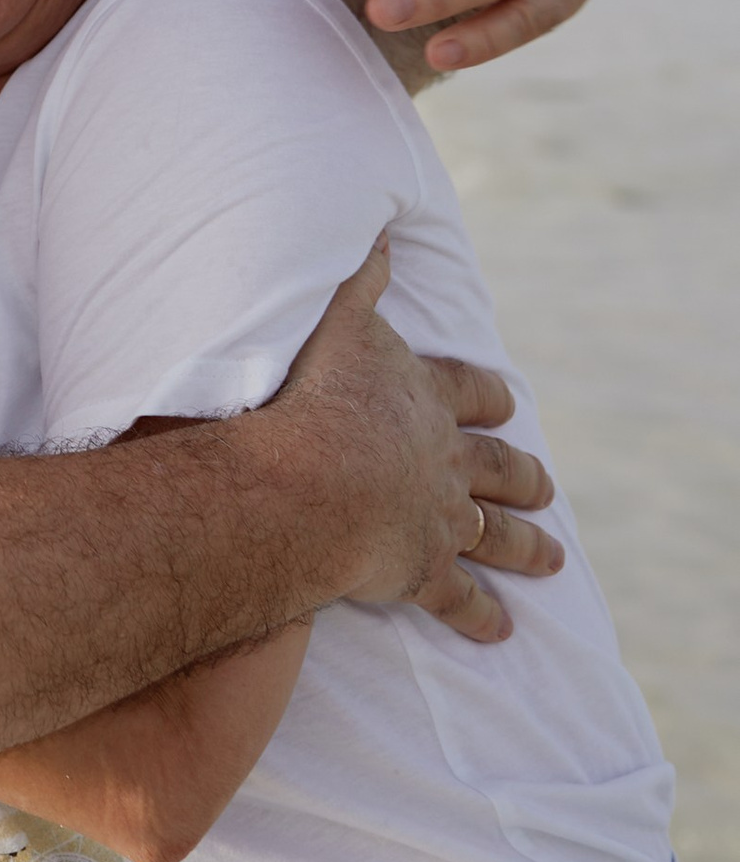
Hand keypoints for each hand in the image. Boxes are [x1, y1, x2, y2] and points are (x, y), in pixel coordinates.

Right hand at [275, 238, 562, 640]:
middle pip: (499, 468)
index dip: (487, 397)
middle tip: (547, 486)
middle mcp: (445, 461)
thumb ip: (359, 276)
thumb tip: (381, 230)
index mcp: (425, 401)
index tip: (507, 402)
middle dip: (523, 477)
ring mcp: (439, 520)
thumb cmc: (314, 395)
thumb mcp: (334, 319)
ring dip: (526, 548)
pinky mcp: (422, 573)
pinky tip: (501, 631)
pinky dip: (481, 616)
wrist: (307, 482)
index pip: (469, 394)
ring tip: (553, 559)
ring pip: (496, 536)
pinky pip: (460, 600)